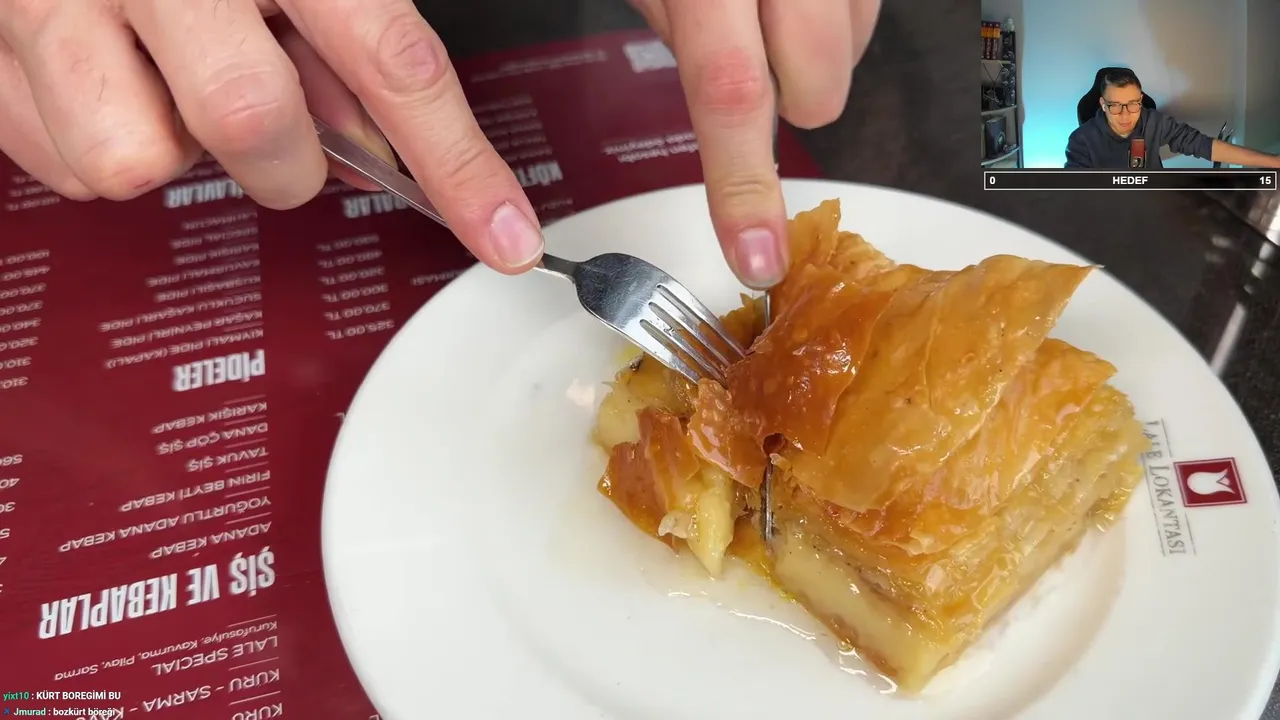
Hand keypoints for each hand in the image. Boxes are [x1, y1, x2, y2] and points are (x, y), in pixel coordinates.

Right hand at [0, 0, 543, 272]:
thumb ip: (338, 37)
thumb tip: (379, 153)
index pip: (389, 59)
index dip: (456, 163)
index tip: (503, 235)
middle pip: (251, 124)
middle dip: (284, 161)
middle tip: (273, 125)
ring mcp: (50, 1)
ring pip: (135, 161)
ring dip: (177, 153)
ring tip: (170, 88)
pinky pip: (61, 164)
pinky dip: (101, 146)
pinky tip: (109, 85)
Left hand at [628, 0, 880, 288]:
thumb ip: (674, 40)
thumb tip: (716, 128)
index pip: (730, 92)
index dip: (743, 186)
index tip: (758, 260)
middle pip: (816, 90)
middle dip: (791, 103)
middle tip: (745, 60)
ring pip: (853, 56)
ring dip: (813, 61)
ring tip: (768, 15)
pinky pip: (869, 20)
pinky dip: (836, 27)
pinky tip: (797, 2)